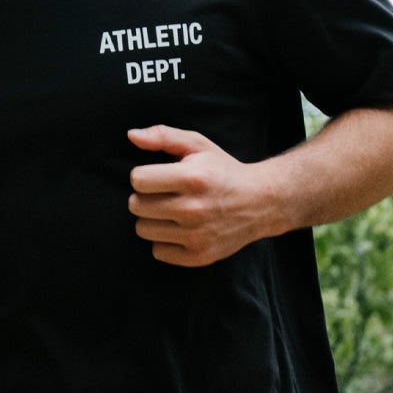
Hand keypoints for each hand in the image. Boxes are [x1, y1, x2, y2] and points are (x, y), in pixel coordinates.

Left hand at [126, 126, 279, 266]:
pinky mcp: (198, 256)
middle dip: (145, 198)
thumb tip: (132, 136)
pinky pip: (158, 251)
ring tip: (171, 211)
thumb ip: (163, 136)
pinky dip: (165, 241)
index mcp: (192, 178)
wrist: (260, 203)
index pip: (138, 180)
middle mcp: (193, 209)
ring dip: (152, 220)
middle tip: (164, 195)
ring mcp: (196, 236)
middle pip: (136, 206)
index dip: (144, 176)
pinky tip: (180, 229)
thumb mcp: (198, 145)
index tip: (157, 177)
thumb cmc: (223, 171)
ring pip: (143, 229)